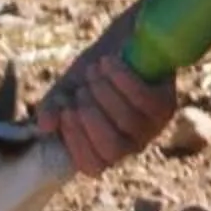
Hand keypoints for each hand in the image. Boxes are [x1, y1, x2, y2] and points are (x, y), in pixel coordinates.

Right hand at [37, 45, 177, 176]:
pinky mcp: (166, 105)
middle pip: (113, 150)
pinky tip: (109, 62)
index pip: (92, 166)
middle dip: (92, 119)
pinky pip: (144, 99)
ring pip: (128, 122)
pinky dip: (122, 80)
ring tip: (94, 70)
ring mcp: (151, 128)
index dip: (77, 142)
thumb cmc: (92, 75)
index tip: (66, 111)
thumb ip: (52, 109)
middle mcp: (129, 145)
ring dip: (105, 93)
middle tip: (82, 91)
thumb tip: (45, 126)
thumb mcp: (66, 91)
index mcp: (102, 149)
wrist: (122, 44)